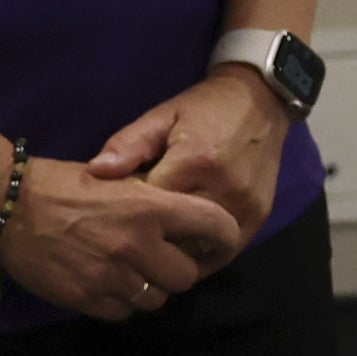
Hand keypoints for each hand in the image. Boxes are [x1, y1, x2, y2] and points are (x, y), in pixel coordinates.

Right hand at [0, 146, 249, 322]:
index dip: (221, 236)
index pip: (215, 226)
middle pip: (186, 276)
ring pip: (156, 299)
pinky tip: (106, 281)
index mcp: (150, 207)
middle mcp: (137, 244)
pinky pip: (123, 312)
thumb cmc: (63, 184)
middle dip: (176, 268)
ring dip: (148, 288)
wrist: (7, 204)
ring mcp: (112, 276)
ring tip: (129, 270)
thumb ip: (154, 200)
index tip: (215, 240)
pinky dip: (120, 301)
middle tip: (161, 258)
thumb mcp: (118, 177)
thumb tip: (186, 218)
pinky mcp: (88, 299)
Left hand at [99, 64, 291, 253]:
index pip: (150, 208)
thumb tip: (96, 172)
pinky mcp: (258, 219)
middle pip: (175, 236)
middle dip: (154, 238)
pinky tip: (187, 247)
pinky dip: (203, 254)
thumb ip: (129, 145)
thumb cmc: (204, 108)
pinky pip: (225, 251)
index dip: (130, 214)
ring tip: (160, 244)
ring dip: (178, 252)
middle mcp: (223, 190)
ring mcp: (245, 208)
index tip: (119, 211)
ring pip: (201, 251)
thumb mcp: (161, 116)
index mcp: (194, 162)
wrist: (260, 101)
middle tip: (138, 232)